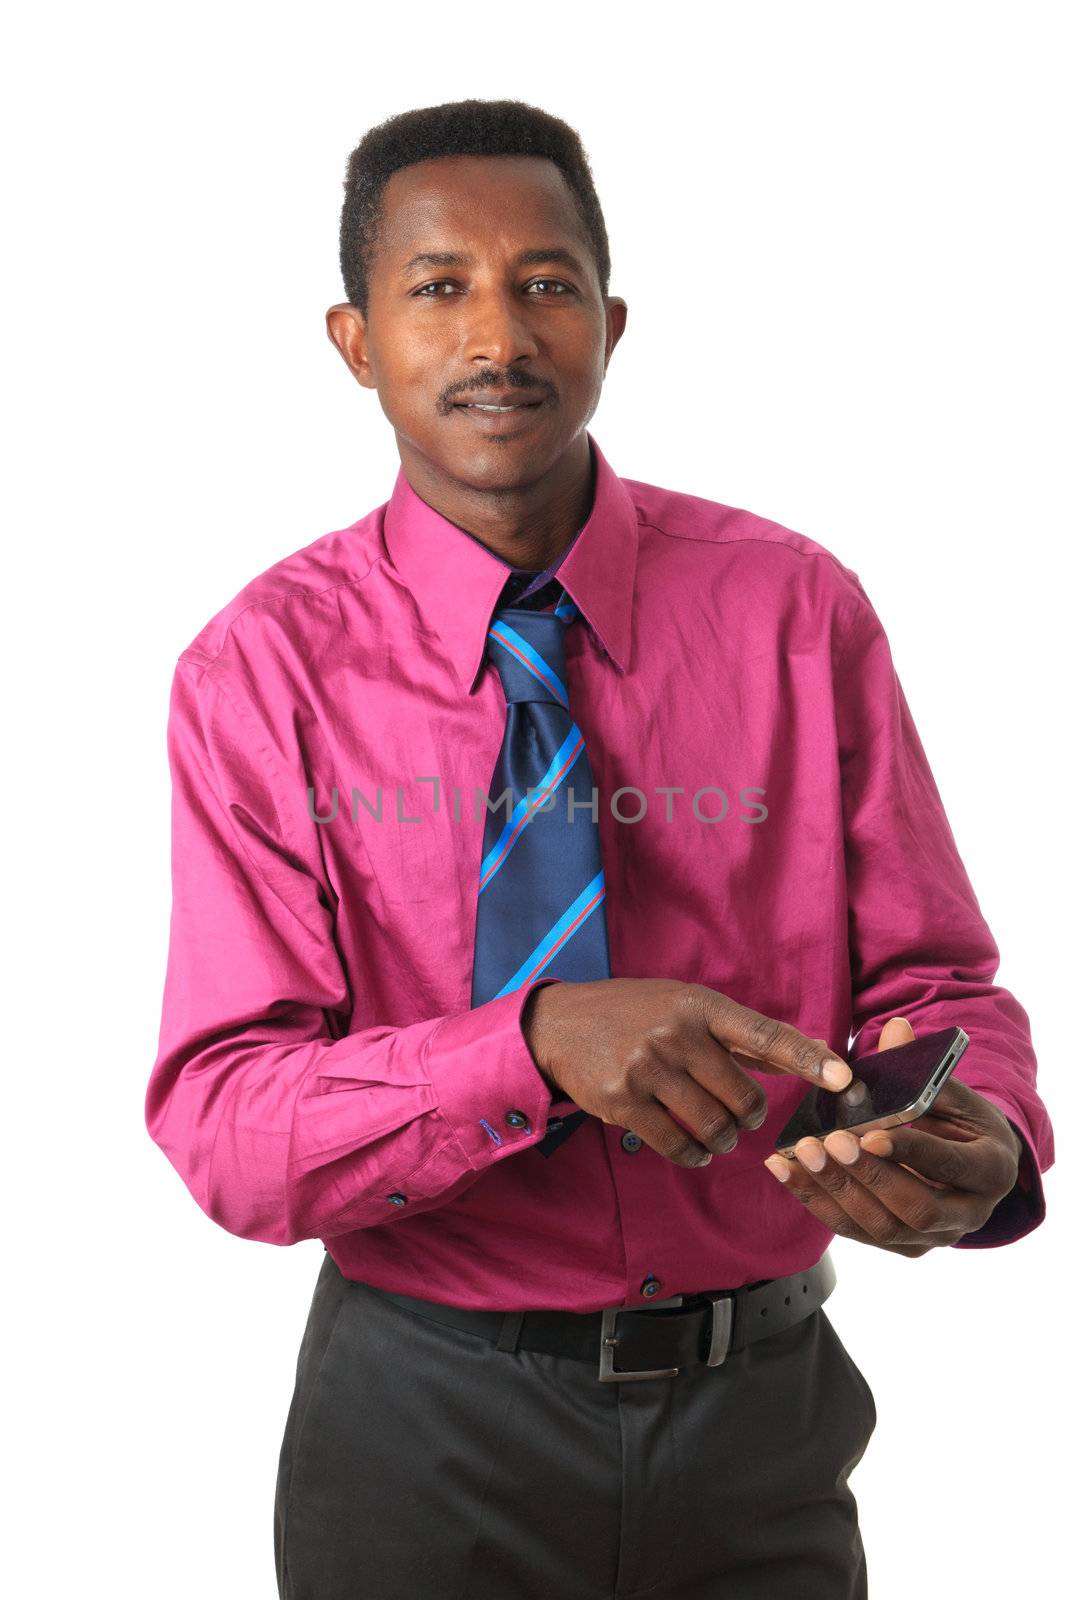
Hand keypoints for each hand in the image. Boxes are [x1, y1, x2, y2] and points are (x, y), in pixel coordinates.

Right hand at [521, 977, 851, 1168]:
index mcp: (700, 1006)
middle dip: (750, 1117)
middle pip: (744, 1097)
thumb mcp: (687, 1007)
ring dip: (724, 1141)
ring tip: (719, 1135)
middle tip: (743, 1117)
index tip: (843, 1078)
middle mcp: (676, 1034)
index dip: (807, 1058)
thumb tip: (813, 1054)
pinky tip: (694, 1150)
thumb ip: (745, 1036)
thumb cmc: (635, 1014)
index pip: (766, 1034)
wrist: (560, 1024)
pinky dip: (694, 1155)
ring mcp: (647, 1068)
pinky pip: (677, 1144)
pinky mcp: (623, 1101)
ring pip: (713, 1125)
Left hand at [763, 1016, 1022, 1253]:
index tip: (868, 1133)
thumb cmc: (957, 1118)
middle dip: (867, 1175)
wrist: (967, 1161)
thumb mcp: (949, 1090)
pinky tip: (785, 1169)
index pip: (951, 1165)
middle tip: (828, 1140)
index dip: (910, 1150)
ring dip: (835, 1188)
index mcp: (992, 1169)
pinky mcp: (900, 1246)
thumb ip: (919, 1068)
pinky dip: (816, 1199)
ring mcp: (933, 1238)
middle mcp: (969, 1214)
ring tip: (800, 1152)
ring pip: (881, 1226)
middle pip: (916, 1207)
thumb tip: (895, 1028)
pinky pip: (854, 1230)